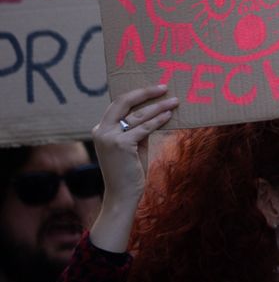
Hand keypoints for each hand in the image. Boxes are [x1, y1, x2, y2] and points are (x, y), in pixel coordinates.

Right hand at [88, 84, 177, 252]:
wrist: (121, 194)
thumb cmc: (129, 170)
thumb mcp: (132, 145)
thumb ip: (138, 129)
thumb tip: (156, 111)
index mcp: (100, 129)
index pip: (118, 104)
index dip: (137, 94)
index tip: (155, 89)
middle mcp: (101, 130)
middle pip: (123, 102)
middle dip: (145, 93)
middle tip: (164, 87)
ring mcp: (109, 137)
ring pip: (138, 115)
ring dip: (159, 107)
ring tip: (175, 101)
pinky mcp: (120, 145)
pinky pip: (144, 128)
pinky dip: (158, 121)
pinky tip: (169, 116)